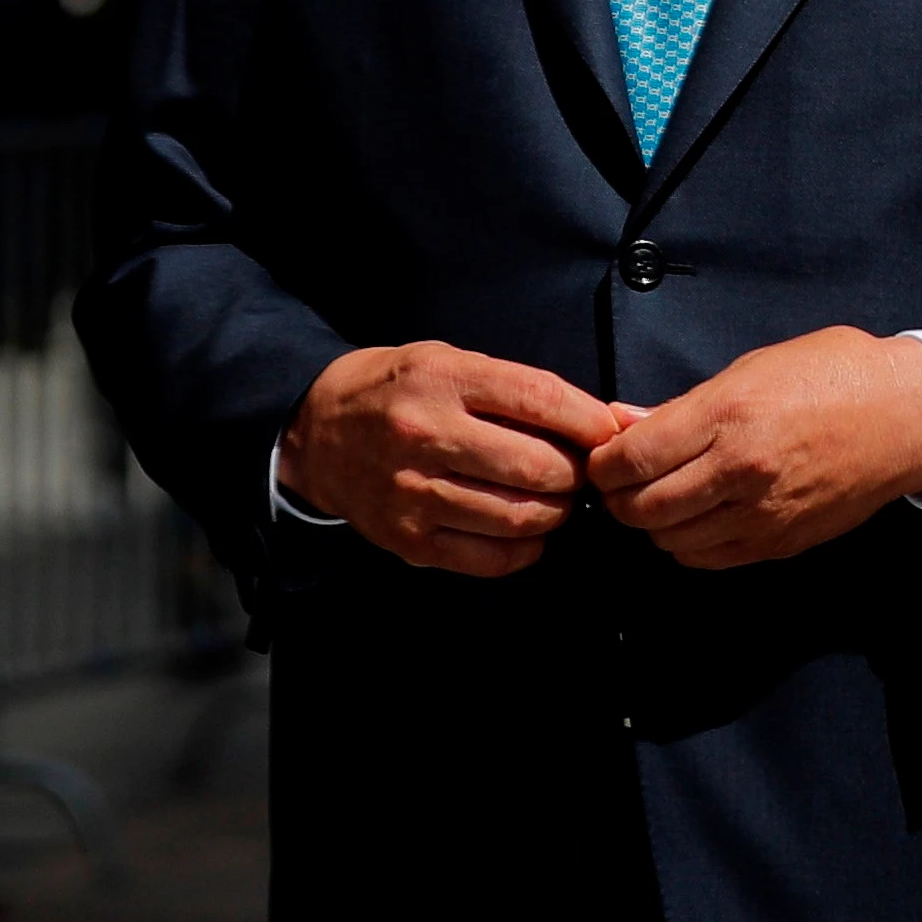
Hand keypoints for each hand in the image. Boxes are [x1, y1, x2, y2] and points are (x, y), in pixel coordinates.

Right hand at [283, 343, 632, 577]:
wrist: (314, 430)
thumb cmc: (401, 391)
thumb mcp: (451, 363)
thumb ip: (515, 389)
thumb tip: (595, 423)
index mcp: (443, 381)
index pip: (541, 400)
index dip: (589, 421)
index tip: (606, 433)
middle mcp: (425, 436)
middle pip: (537, 468)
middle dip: (577, 473)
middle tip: (582, 472)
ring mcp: (412, 493)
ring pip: (519, 518)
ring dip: (557, 513)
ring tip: (557, 499)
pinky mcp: (405, 539)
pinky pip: (488, 559)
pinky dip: (525, 549)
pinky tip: (529, 532)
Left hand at [586, 328, 921, 568]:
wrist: (910, 415)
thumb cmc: (837, 375)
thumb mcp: (755, 366)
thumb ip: (686, 404)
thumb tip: (625, 424)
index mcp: (730, 414)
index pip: (631, 458)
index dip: (602, 463)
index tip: (604, 458)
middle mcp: (742, 469)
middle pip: (642, 507)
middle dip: (620, 497)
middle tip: (625, 482)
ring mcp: (763, 512)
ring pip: (670, 540)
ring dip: (654, 524)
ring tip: (664, 499)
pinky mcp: (781, 540)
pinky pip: (708, 559)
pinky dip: (688, 545)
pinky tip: (698, 520)